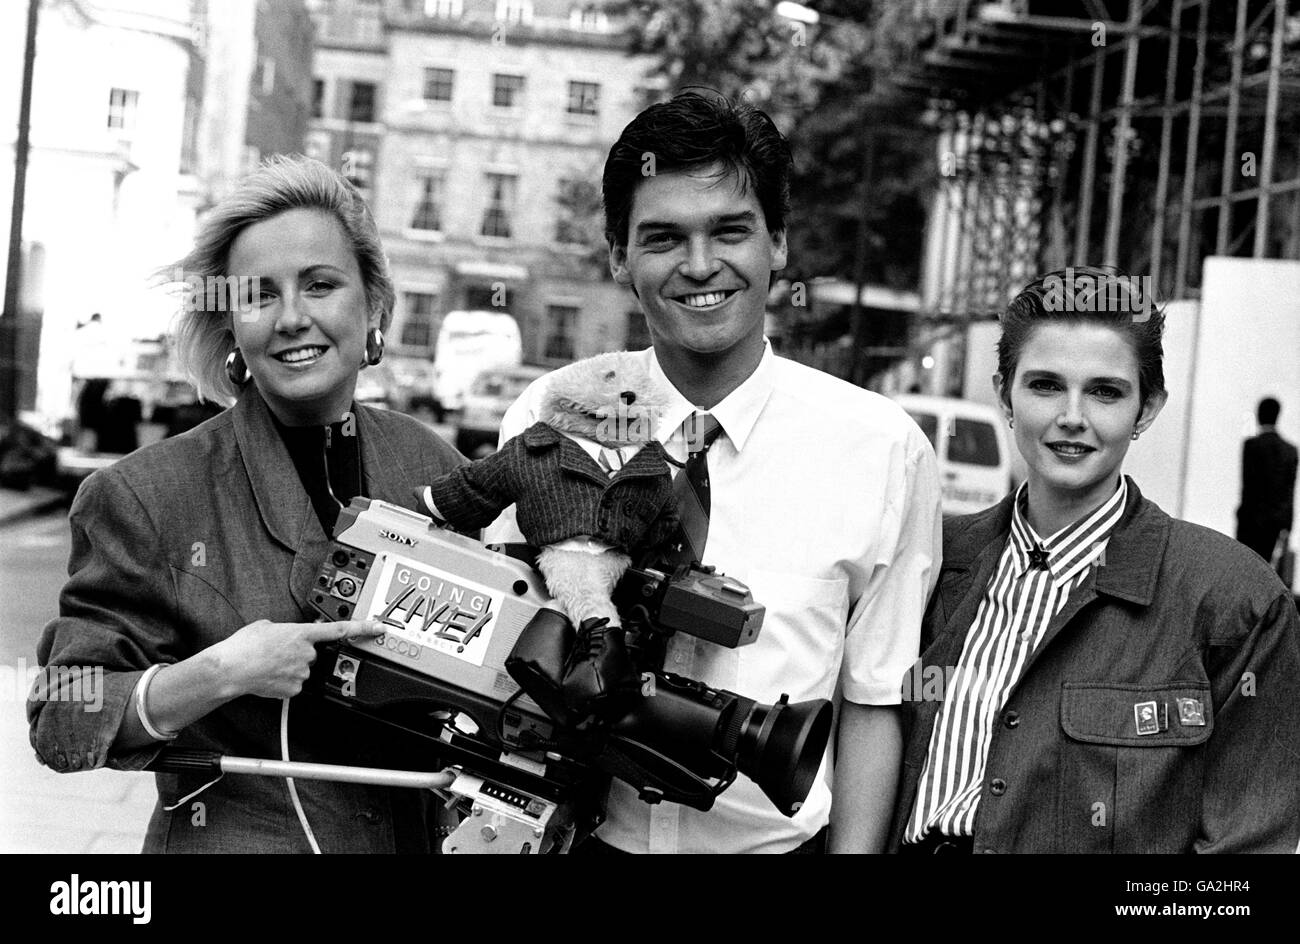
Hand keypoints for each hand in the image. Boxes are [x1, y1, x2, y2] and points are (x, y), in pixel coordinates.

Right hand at [210, 619, 383, 699]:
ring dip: (289, 667)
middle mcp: (306, 652)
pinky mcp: (294, 688)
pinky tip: (269, 677)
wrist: (230, 669)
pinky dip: (283, 681)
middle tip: (276, 653)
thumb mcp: (266, 626)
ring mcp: (301, 672)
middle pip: (312, 653)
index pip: (339, 629)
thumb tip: (285, 633)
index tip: (378, 628)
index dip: (362, 628)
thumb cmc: (243, 646)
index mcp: (301, 633)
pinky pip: (294, 684)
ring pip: (302, 669)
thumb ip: (284, 628)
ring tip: (268, 664)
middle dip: (298, 653)